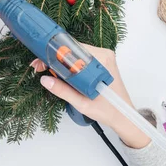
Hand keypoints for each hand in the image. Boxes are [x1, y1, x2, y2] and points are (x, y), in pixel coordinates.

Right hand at [35, 44, 150, 148]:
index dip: (54, 54)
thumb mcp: (82, 103)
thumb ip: (63, 91)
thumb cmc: (108, 111)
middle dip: (55, 59)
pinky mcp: (101, 63)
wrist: (124, 117)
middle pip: (73, 50)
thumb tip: (45, 80)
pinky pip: (81, 59)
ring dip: (61, 63)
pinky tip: (62, 75)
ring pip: (75, 55)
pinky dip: (70, 66)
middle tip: (40, 68)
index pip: (73, 49)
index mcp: (101, 61)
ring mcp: (103, 58)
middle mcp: (103, 55)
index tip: (41, 62)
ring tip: (50, 73)